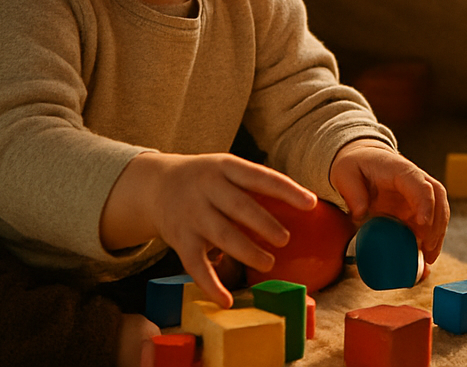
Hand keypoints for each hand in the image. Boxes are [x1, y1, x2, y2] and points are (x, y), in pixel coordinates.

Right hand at [99, 152, 315, 306]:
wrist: (155, 185)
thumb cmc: (205, 179)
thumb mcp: (226, 168)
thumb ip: (254, 184)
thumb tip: (302, 202)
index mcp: (224, 167)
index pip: (259, 176)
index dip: (286, 190)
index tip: (310, 203)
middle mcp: (206, 188)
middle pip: (240, 207)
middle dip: (266, 225)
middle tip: (285, 239)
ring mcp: (191, 214)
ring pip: (223, 236)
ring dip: (248, 252)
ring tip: (268, 263)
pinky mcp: (180, 239)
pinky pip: (196, 265)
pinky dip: (211, 285)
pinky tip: (226, 300)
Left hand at [328, 139, 449, 262]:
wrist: (363, 160)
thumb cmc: (355, 166)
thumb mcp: (345, 173)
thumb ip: (352, 193)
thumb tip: (360, 214)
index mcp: (401, 170)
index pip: (420, 185)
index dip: (425, 204)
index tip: (422, 224)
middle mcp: (416, 180)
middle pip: (438, 198)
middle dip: (437, 224)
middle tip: (428, 249)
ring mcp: (419, 194)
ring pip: (439, 211)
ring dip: (437, 235)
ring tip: (428, 259)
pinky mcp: (417, 207)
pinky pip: (430, 222)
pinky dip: (431, 239)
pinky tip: (425, 258)